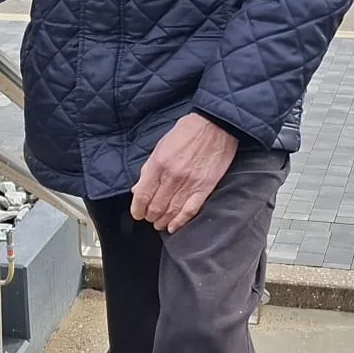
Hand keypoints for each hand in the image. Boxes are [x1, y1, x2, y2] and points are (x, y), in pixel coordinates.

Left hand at [131, 113, 237, 232]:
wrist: (216, 125)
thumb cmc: (187, 132)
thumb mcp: (161, 146)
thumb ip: (148, 169)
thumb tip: (138, 188)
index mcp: (159, 164)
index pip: (142, 195)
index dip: (137, 209)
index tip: (137, 213)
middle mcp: (172, 176)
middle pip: (156, 207)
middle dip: (149, 216)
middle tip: (149, 218)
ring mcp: (190, 183)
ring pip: (171, 212)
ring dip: (162, 221)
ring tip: (159, 224)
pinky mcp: (205, 188)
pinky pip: (190, 210)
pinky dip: (180, 222)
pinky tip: (173, 227)